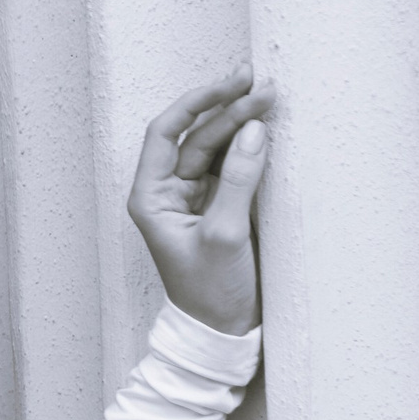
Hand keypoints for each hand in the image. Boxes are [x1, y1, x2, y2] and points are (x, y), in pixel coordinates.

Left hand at [127, 65, 274, 334]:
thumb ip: (238, 180)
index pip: (166, 133)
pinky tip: (264, 127)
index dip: (196, 103)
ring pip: (214, 147)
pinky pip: (228, 166)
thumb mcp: (225, 234)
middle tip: (261, 85)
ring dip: (239, 123)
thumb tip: (253, 130)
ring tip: (268, 97)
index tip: (229, 84)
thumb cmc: (210, 292)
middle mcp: (166, 192)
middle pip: (195, 136)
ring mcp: (192, 199)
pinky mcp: (216, 207)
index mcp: (150, 196)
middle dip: (227, 109)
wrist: (223, 335)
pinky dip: (246, 146)